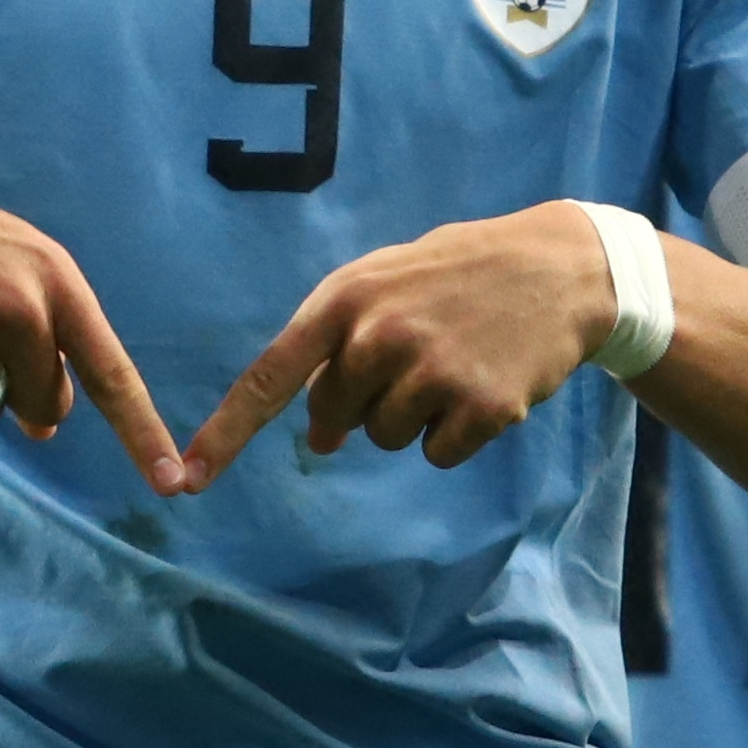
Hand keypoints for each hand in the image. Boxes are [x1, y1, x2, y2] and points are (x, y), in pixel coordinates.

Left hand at [179, 202, 617, 489]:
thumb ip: (338, 349)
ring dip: (416, 415)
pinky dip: (457, 433)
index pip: (268, 377)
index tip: (185, 480)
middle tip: (419, 353)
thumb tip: (319, 436)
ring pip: (387, 439)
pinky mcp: (480, 407)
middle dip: (367, 402)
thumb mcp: (387, 282)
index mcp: (344, 300)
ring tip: (455, 361)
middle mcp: (379, 336)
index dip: (224, 433)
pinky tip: (485, 383)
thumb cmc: (458, 274)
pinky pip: (436, 454)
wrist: (561, 267)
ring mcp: (431, 373)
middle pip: (336, 418)